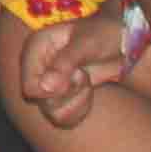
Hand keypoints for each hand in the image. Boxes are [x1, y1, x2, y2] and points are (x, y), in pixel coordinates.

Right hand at [14, 5, 145, 128]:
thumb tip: (45, 87)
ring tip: (86, 82)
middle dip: (70, 94)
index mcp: (35, 49)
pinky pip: (64, 117)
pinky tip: (88, 92)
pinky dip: (80, 110)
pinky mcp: (61, 95)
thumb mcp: (86, 44)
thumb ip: (64, 64)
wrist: (120, 41)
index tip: (76, 76)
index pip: (30, 87)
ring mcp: (48, 83)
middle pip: (42, 102)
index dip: (53, 90)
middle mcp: (37, 68)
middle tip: (84, 75)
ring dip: (77, 102)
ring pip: (53, 112)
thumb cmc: (102, 34)